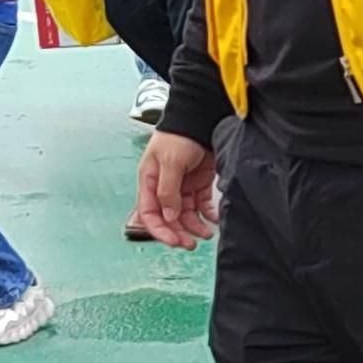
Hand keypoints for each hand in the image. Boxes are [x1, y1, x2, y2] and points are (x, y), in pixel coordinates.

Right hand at [136, 130, 218, 247]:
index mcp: (150, 181)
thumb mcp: (170, 161)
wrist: (201, 118)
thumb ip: (168, 190)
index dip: (159, 231)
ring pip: (185, 215)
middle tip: (191, 244)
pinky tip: (214, 219)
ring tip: (206, 234)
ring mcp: (182, 186)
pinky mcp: (199, 184)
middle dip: (179, 232)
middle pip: (168, 218)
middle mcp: (164, 187)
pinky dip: (207, 214)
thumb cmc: (179, 134)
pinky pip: (201, 205)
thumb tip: (169, 215)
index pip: (149, 213)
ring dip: (194, 227)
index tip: (173, 241)